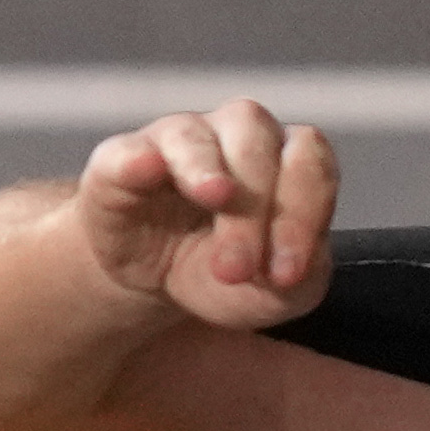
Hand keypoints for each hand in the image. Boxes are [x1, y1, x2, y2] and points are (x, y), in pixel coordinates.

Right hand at [74, 99, 338, 332]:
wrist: (152, 283)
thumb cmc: (222, 274)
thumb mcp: (272, 294)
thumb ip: (303, 281)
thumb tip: (290, 267)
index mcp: (283, 158)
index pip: (309, 162)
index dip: (304, 212)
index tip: (286, 275)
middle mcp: (235, 135)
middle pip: (257, 144)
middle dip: (254, 211)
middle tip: (236, 270)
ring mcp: (176, 140)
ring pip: (197, 137)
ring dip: (207, 174)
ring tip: (215, 200)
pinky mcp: (120, 161)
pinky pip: (129, 151)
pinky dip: (139, 160)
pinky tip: (148, 170)